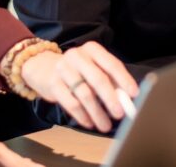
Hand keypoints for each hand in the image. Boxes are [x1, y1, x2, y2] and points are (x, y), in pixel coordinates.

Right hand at [21, 41, 139, 132]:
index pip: (111, 64)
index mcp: (91, 49)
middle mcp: (77, 56)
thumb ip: (109, 80)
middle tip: (120, 114)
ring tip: (105, 126)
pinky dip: (82, 115)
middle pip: (98, 79)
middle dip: (111, 99)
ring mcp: (63, 69)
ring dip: (97, 113)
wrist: (42, 66)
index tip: (134, 94)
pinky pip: (71, 103)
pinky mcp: (53, 84)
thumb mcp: (92, 67)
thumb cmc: (76, 69)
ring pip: (84, 94)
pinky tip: (89, 123)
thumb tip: (127, 98)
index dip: (124, 80)